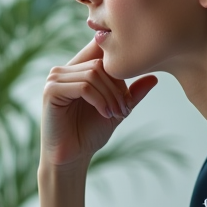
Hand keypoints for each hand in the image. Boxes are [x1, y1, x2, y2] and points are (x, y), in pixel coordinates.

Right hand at [40, 38, 156, 169]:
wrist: (72, 157)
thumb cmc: (89, 133)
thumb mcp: (116, 110)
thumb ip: (131, 94)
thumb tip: (155, 78)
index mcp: (76, 69)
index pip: (100, 49)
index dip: (118, 66)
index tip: (126, 94)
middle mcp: (63, 70)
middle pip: (100, 63)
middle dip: (117, 87)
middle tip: (125, 109)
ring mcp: (55, 79)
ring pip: (93, 74)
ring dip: (110, 96)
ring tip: (116, 114)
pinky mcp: (51, 91)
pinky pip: (84, 87)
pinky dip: (100, 100)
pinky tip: (105, 114)